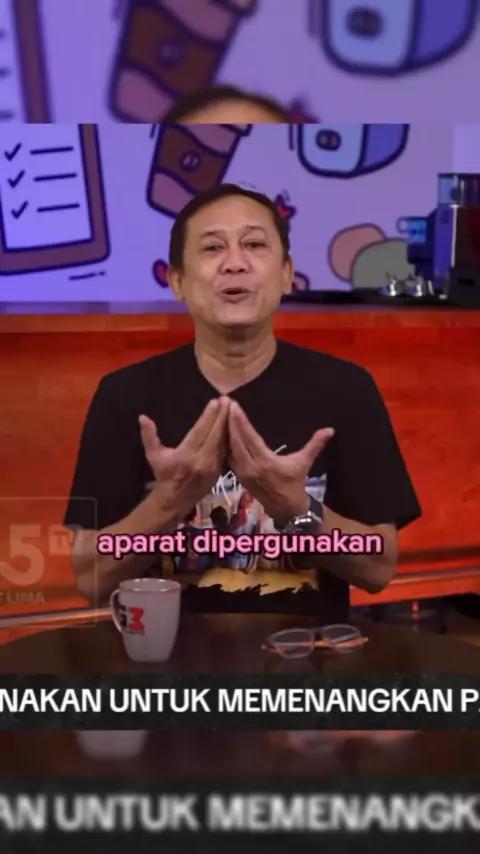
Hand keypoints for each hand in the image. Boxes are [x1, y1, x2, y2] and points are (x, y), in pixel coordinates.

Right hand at [139, 397, 228, 522]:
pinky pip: (225, 450)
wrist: (175, 500)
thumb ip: (149, 436)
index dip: (209, 416)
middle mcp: (202, 460)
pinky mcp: (219, 471)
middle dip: (222, 416)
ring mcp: (213, 467)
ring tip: (230, 408)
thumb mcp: (154, 456)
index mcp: (186, 455)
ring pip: (223, 442)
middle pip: (215, 434)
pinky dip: (228, 437)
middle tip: (227, 400)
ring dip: (227, 424)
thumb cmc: (164, 474)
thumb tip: (143, 417)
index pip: (200, 431)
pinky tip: (231, 425)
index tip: (215, 402)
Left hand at [228, 400, 333, 526]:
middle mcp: (251, 467)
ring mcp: (242, 473)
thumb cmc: (295, 483)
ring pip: (228, 449)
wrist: (286, 509)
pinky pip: (228, 457)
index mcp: (266, 461)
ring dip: (225, 431)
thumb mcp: (304, 462)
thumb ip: (315, 444)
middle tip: (224, 404)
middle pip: (235, 441)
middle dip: (229, 421)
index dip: (241, 421)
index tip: (234, 406)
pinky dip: (224, 444)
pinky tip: (221, 432)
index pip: (249, 438)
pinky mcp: (238, 476)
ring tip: (221, 414)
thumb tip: (330, 429)